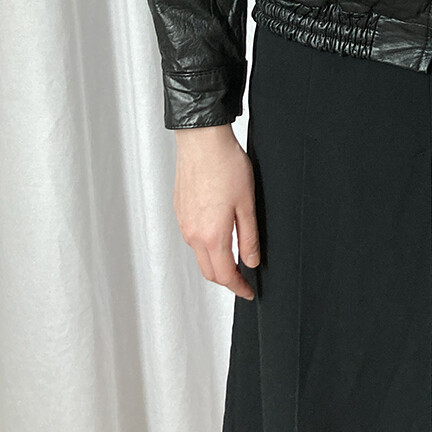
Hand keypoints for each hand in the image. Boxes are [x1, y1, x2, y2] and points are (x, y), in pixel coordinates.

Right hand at [173, 124, 259, 298]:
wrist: (202, 140)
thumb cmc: (226, 166)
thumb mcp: (247, 204)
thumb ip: (249, 237)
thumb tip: (251, 261)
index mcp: (211, 235)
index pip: (224, 275)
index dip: (238, 287)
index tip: (249, 291)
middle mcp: (192, 233)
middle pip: (208, 270)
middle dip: (226, 279)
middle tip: (243, 279)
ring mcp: (183, 222)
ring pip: (199, 254)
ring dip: (215, 261)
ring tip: (234, 257)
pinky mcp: (180, 210)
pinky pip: (192, 237)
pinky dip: (205, 245)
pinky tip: (219, 235)